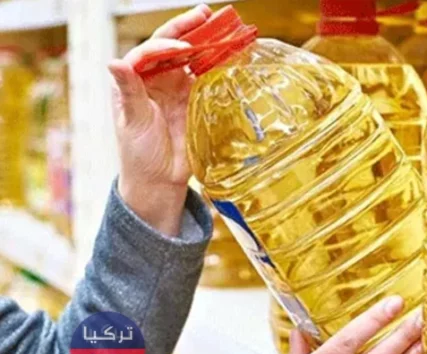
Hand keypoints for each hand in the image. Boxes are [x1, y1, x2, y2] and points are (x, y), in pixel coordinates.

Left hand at [108, 5, 210, 236]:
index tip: (183, 47)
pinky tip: (228, 54)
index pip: (150, 50)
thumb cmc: (138, 153)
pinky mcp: (195, 100)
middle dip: (188, 28)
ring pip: (191, 57)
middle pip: (172, 45)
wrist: (160, 180)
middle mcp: (156, 78)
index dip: (166, 44)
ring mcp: (177, 88)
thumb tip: (114, 61)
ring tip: (221, 27)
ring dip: (205, 41)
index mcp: (135, 80)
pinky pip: (206, 76)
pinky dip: (216, 64)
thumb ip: (128, 90)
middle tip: (206, 15)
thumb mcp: (132, 121)